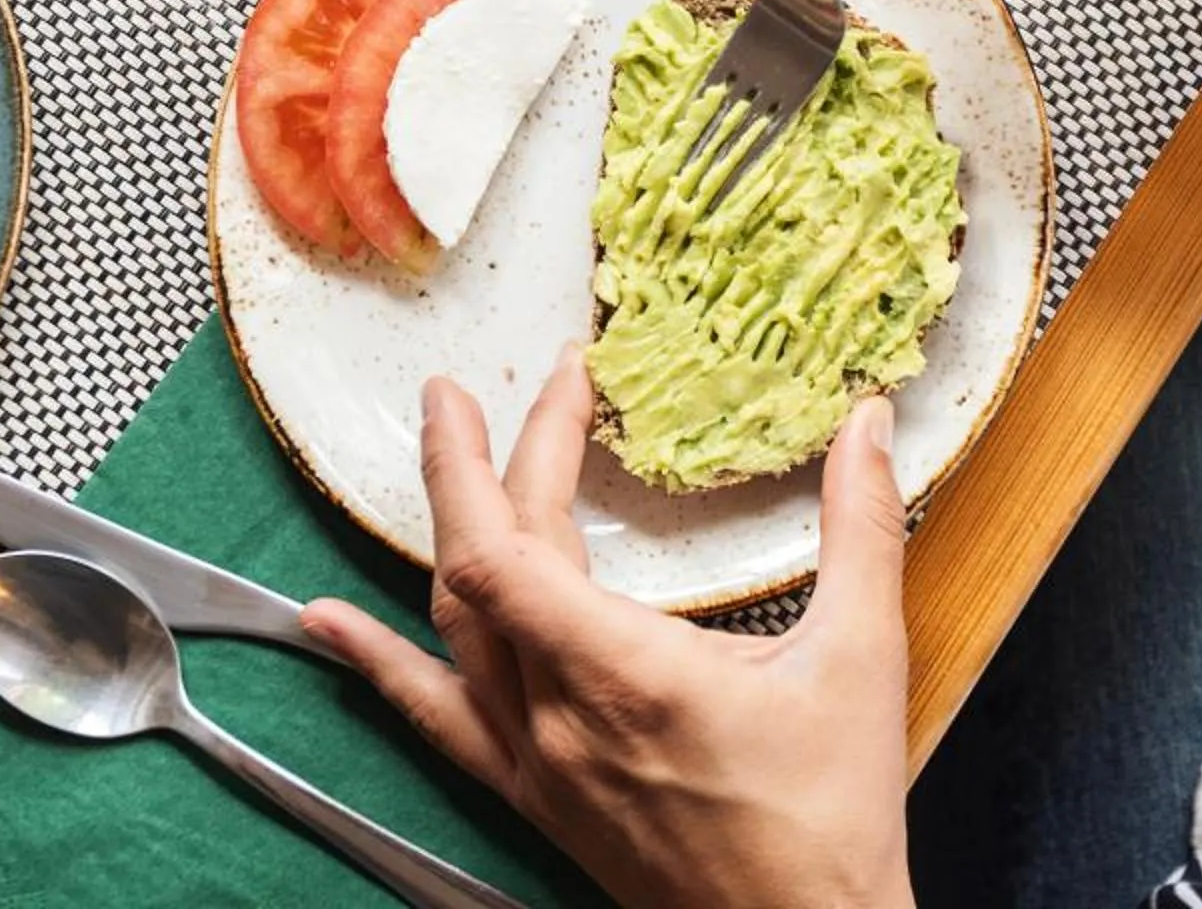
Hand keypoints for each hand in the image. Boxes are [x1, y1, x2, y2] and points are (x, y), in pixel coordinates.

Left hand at [302, 350, 914, 908]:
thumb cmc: (833, 819)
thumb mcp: (862, 658)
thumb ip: (862, 527)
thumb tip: (870, 424)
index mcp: (626, 675)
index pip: (511, 548)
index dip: (513, 451)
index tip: (548, 382)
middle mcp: (560, 718)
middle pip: (477, 570)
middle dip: (467, 467)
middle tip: (462, 395)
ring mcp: (538, 763)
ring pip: (453, 633)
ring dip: (438, 534)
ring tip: (434, 457)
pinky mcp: (536, 798)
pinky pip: (438, 720)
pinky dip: (380, 664)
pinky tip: (331, 627)